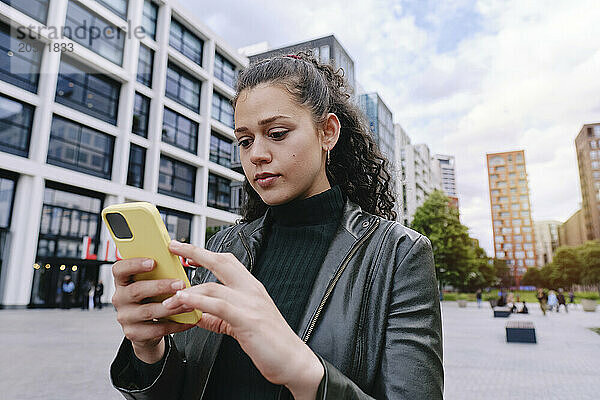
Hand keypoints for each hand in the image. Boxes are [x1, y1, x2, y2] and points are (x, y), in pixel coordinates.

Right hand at [111, 258, 196, 362]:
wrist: (144, 328)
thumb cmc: (151, 298)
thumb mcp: (150, 283)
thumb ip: (158, 272)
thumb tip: (178, 256)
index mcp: (122, 282)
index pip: (119, 269)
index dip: (134, 264)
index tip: (153, 261)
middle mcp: (120, 298)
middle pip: (136, 290)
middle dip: (160, 286)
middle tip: (180, 283)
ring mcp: (125, 317)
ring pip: (148, 311)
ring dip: (171, 306)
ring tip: (188, 303)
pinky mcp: (134, 333)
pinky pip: (156, 329)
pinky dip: (175, 325)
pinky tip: (188, 320)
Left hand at [164, 240, 323, 399]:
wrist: (293, 361)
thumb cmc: (271, 343)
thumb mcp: (241, 325)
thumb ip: (217, 317)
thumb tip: (194, 314)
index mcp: (252, 288)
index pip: (228, 262)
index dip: (206, 254)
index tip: (187, 253)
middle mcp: (251, 290)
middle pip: (221, 262)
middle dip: (195, 252)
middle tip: (174, 248)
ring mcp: (250, 304)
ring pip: (214, 286)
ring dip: (187, 290)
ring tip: (168, 298)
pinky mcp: (247, 320)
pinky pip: (219, 305)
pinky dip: (198, 301)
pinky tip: (183, 300)